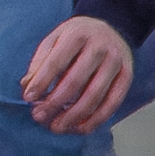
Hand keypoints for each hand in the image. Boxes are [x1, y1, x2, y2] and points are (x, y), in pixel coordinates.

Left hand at [22, 16, 133, 133]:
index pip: (56, 62)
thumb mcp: (55, 39)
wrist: (112, 26)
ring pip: (95, 95)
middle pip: (75, 81)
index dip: (41, 82)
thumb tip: (27, 86)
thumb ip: (40, 61)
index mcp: (77, 35)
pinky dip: (97, 119)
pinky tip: (80, 128)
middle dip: (55, 103)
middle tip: (39, 117)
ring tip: (57, 127)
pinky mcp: (127, 76)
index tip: (28, 98)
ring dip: (74, 116)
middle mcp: (100, 48)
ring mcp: (116, 62)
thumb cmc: (76, 37)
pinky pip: (113, 102)